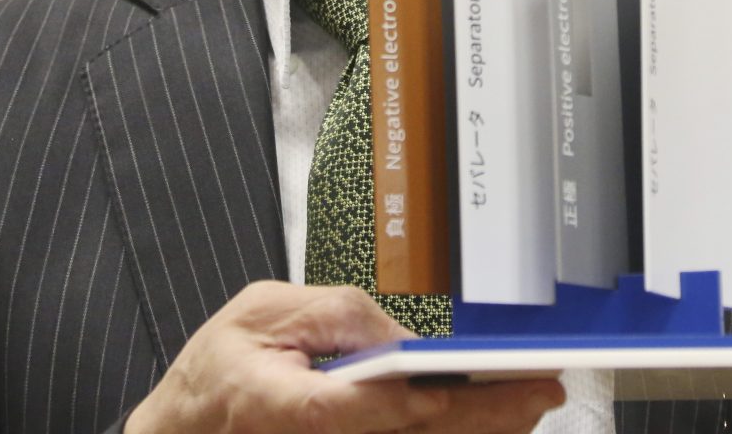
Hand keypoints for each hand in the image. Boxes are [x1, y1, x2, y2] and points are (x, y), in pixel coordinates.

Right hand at [125, 281, 565, 433]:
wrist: (188, 426)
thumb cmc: (222, 367)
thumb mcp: (266, 310)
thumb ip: (337, 315)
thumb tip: (406, 337)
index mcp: (285, 405)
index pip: (359, 408)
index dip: (417, 401)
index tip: (469, 386)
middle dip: (484, 418)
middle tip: (542, 392)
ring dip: (483, 433)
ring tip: (534, 405)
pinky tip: (494, 424)